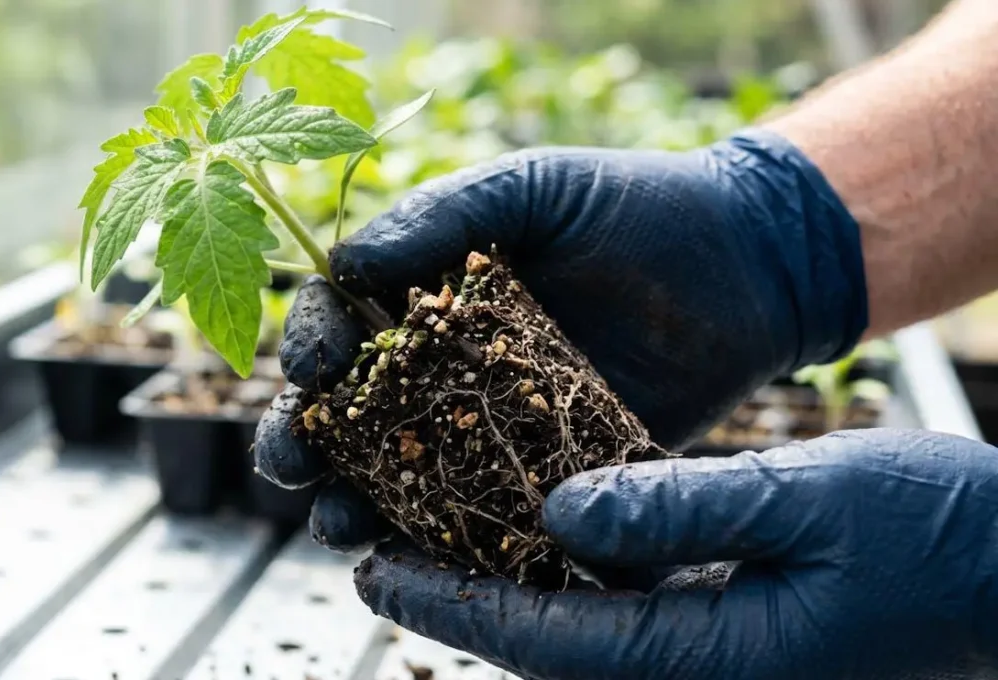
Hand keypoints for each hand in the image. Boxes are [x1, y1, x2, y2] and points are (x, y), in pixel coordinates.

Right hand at [253, 128, 867, 550]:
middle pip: (346, 411)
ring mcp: (489, 424)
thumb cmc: (638, 206)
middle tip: (295, 463)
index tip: (315, 367)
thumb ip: (441, 215)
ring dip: (354, 503)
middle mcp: (441, 362)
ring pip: (396, 474)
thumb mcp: (533, 187)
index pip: (338, 319)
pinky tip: (416, 556)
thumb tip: (345, 262)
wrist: (751, 267)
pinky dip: (441, 541)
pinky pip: (480, 515)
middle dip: (304, 439)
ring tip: (340, 525)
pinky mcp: (546, 475)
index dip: (312, 344)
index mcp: (422, 288)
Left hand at [355, 429, 997, 679]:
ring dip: (501, 583)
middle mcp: (693, 673)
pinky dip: (566, 574)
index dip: (447, 604)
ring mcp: (710, 659)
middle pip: (539, 641)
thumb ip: (678, 507)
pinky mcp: (725, 634)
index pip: (541, 639)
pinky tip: (534, 527)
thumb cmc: (933, 534)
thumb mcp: (807, 502)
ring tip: (429, 531)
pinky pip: (621, 610)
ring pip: (573, 627)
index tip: (371, 571)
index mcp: (704, 659)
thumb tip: (558, 511)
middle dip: (454, 599)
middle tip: (374, 548)